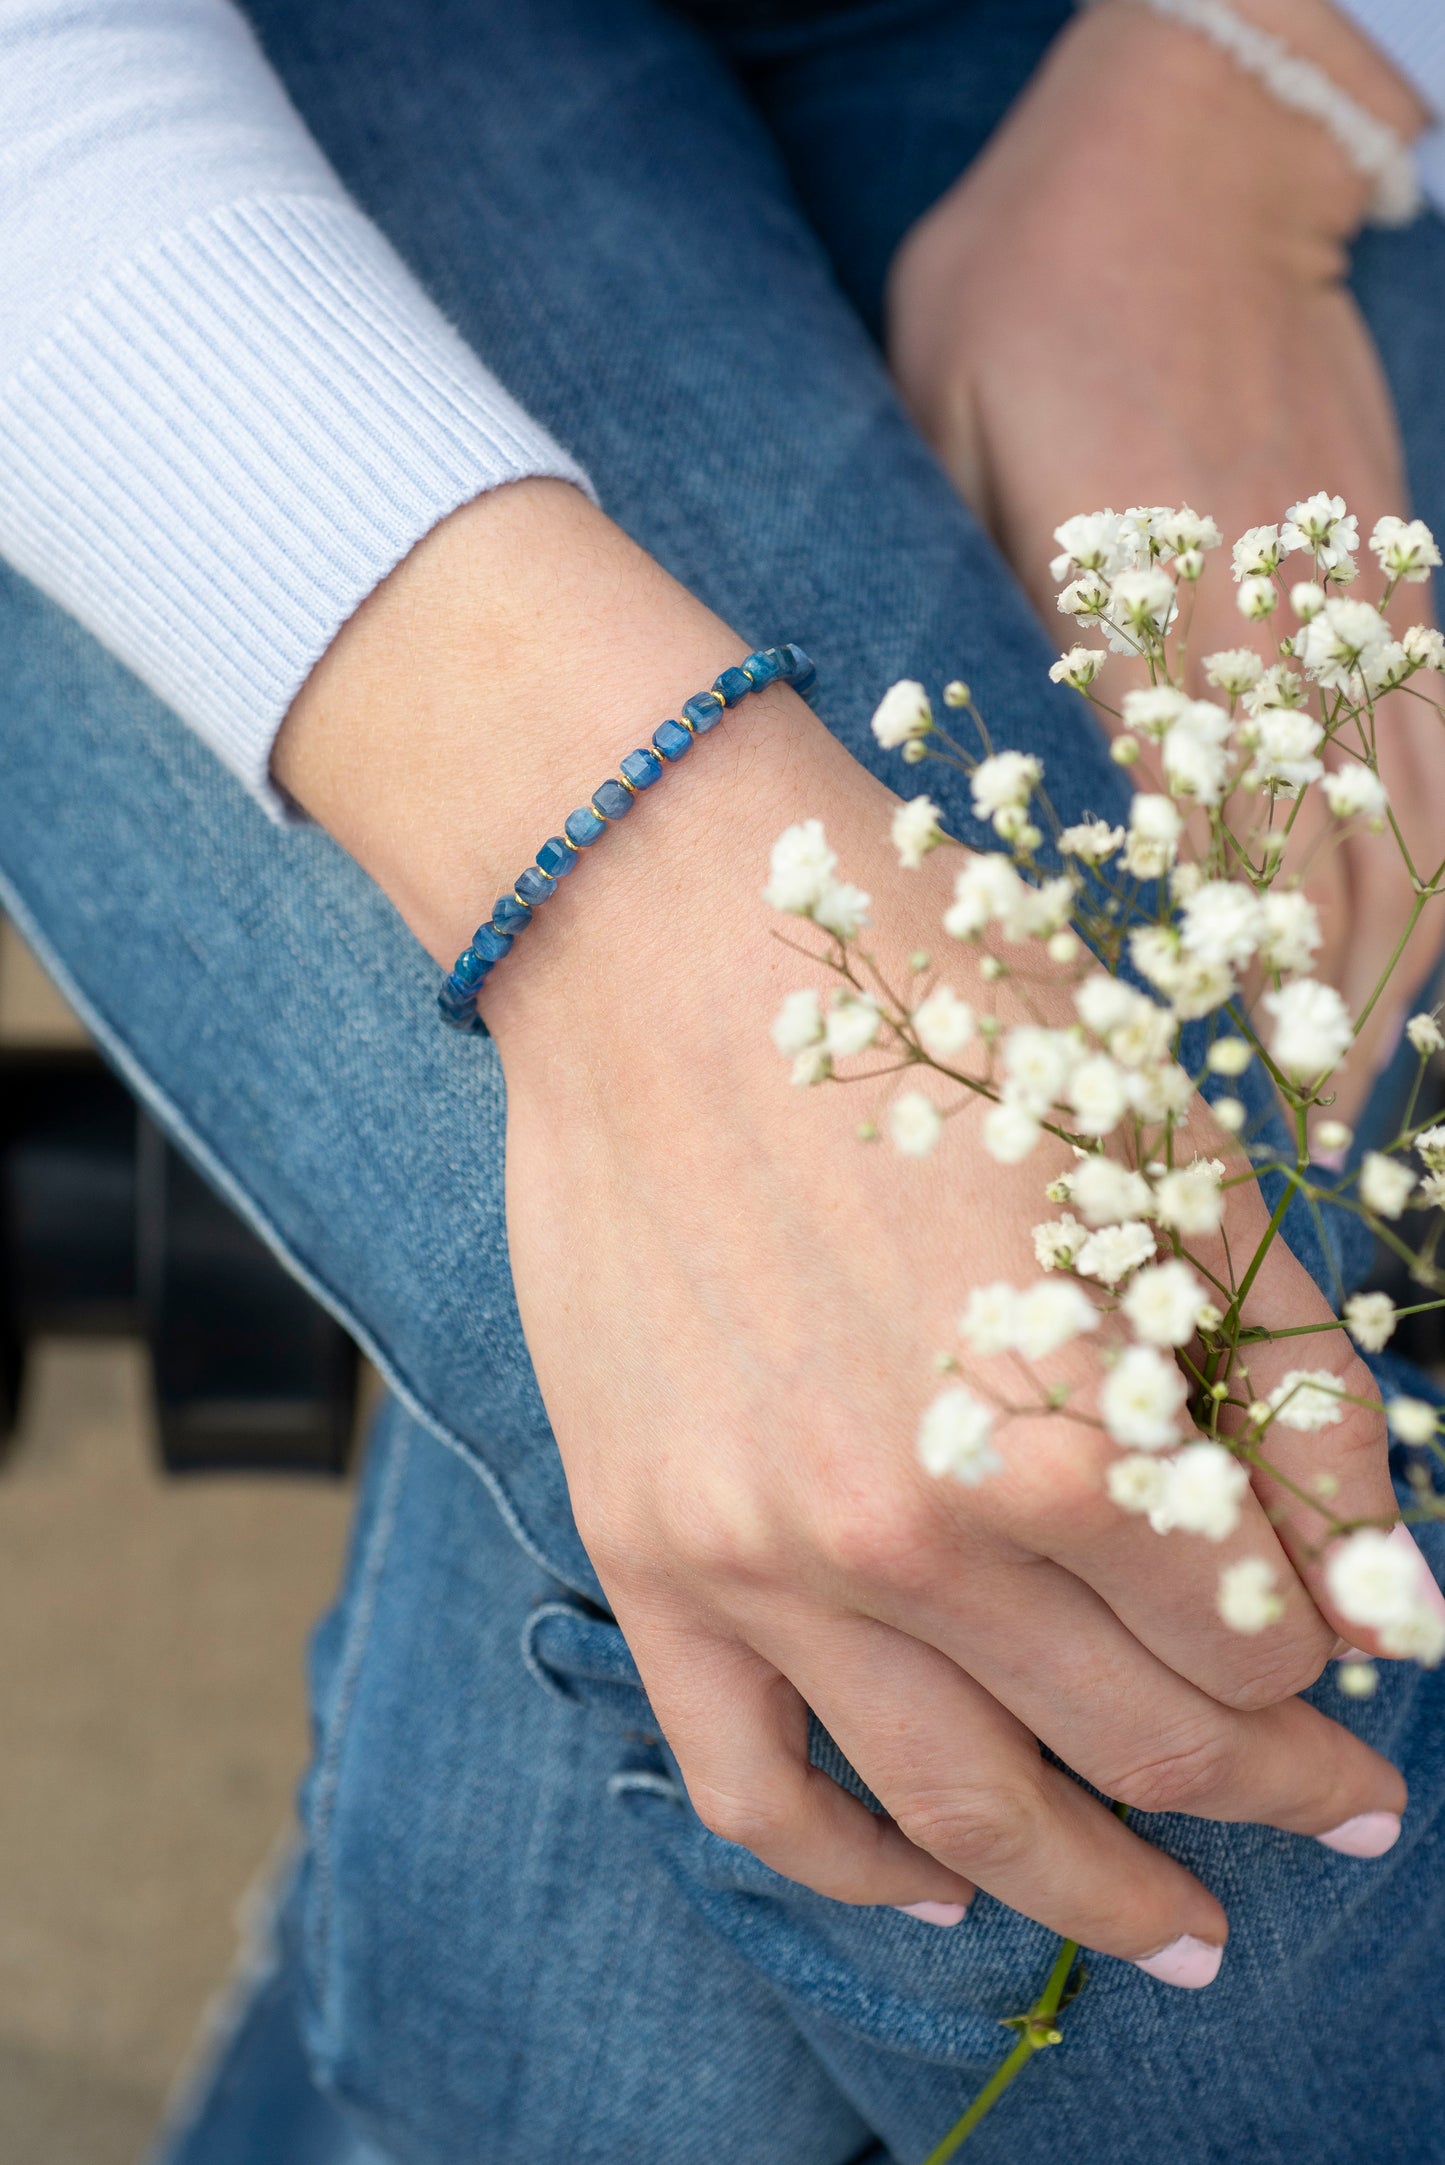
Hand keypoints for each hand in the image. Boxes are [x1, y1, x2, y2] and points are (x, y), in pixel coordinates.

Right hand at [277, 480, 1406, 1977]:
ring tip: (1180, 1937)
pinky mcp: (648, 1556)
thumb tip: (1378, 1591)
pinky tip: (936, 1899)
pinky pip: (752, 1785)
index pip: (1252, 1644)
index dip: (1329, 1692)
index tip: (1360, 1712)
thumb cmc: (934, 1017)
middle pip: (1139, 1743)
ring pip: (960, 1812)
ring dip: (1095, 1897)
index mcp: (1064, 1425)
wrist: (659, 942)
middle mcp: (914, 1528)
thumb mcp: (1165, 1163)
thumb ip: (1296, 1390)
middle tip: (1327, 1823)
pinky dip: (853, 1873)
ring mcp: (763, 1560)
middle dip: (1264, 1798)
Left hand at [885, 0, 1441, 1126]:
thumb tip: (999, 772)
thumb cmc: (1019, 294)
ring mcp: (1348, 597)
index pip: (1194, 844)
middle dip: (1313, 1023)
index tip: (1205, 1102)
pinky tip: (1414, 944)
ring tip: (1358, 1095)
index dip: (1206, 988)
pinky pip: (1430, 738)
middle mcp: (1269, 624)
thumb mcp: (942, 444)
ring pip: (1402, 816)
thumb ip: (976, 614)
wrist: (1180, 148)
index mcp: (1147, 608)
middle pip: (1325, 860)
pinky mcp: (1384, 570)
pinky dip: (1431, 850)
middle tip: (1291, 1159)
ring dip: (1388, 966)